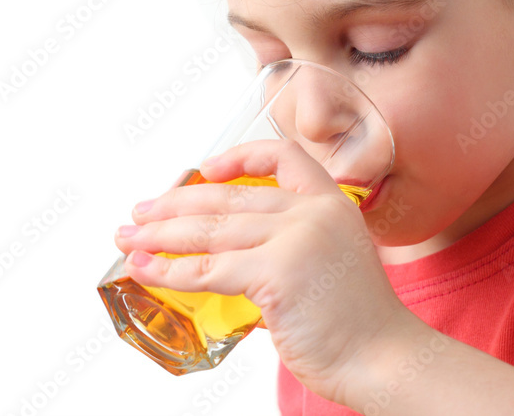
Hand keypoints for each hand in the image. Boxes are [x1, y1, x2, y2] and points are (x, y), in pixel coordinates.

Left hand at [114, 138, 410, 403]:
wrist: (383, 358)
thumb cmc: (357, 322)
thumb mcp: (332, 259)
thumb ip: (292, 243)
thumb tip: (233, 250)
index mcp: (331, 203)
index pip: (283, 155)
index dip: (240, 155)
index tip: (207, 168)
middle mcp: (313, 212)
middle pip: (229, 195)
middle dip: (175, 203)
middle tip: (142, 212)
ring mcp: (296, 239)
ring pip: (211, 229)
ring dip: (160, 234)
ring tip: (129, 238)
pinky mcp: (277, 273)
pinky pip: (208, 269)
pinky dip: (169, 271)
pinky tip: (146, 270)